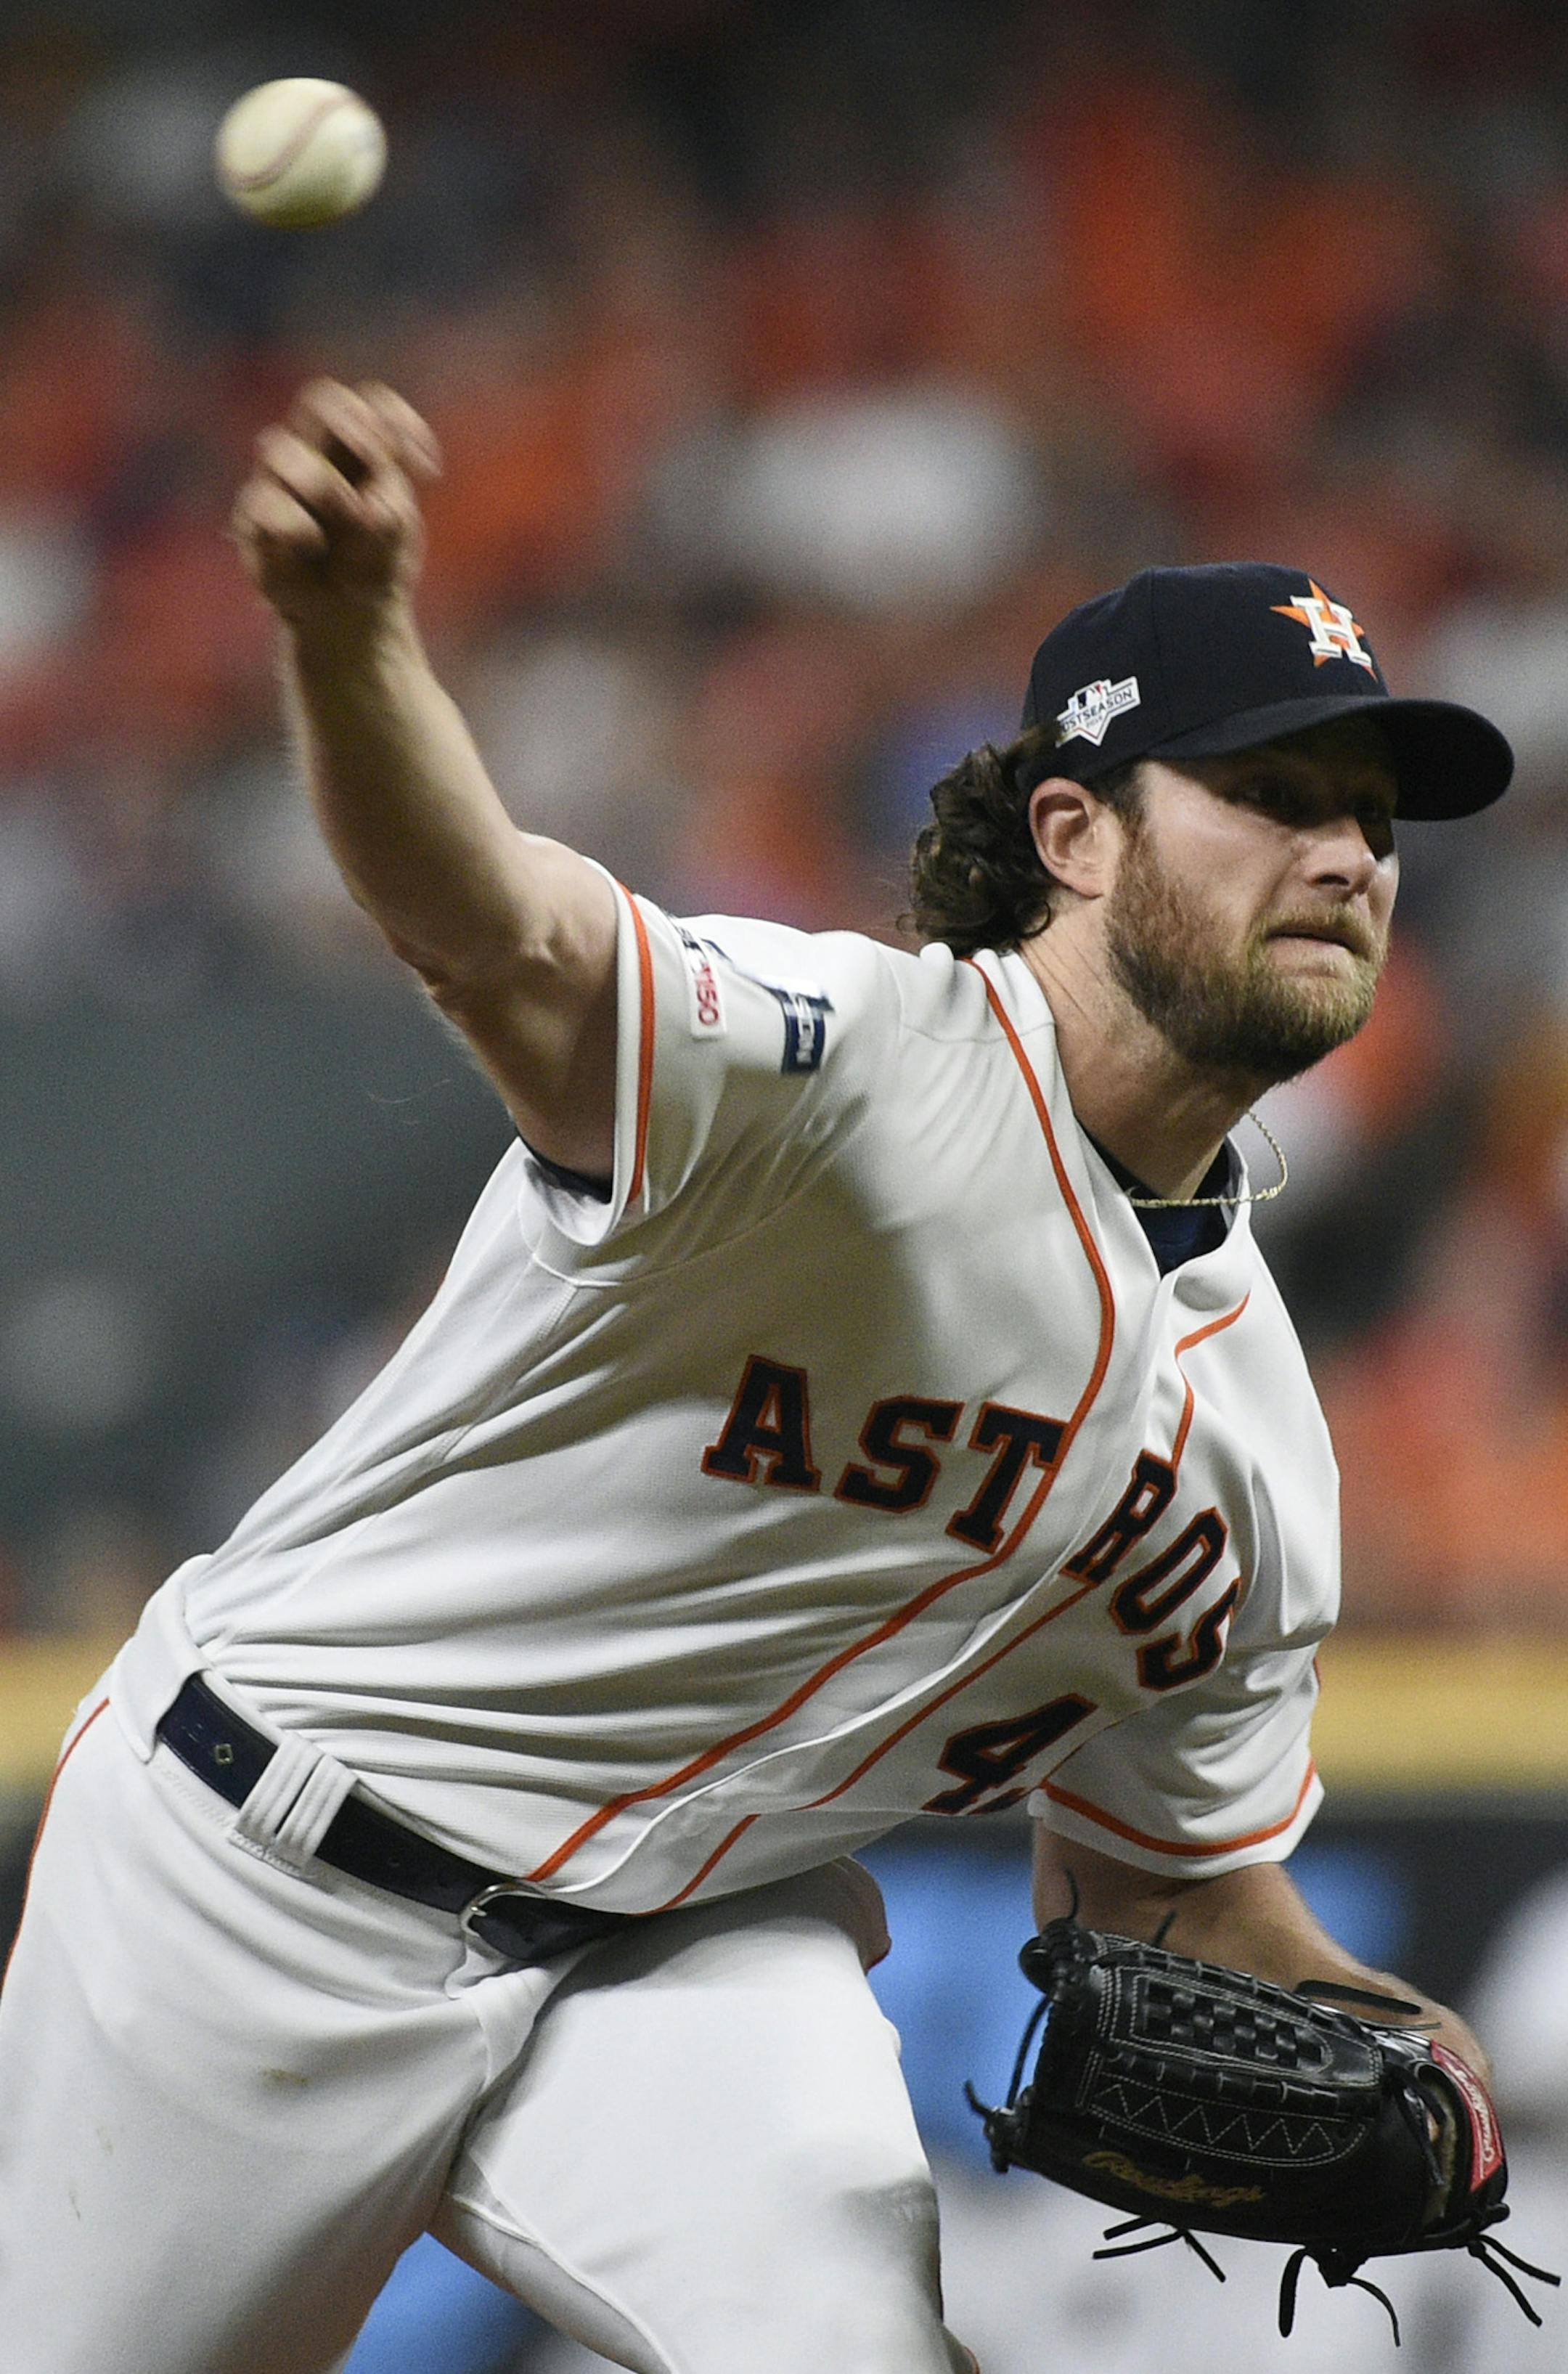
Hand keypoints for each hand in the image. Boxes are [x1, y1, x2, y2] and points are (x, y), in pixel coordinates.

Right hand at [230, 379, 441, 633]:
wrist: (349, 619)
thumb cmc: (374, 565)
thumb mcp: (396, 535)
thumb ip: (390, 507)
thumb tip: (366, 510)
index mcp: (358, 447)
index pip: (372, 403)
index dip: (398, 422)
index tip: (427, 473)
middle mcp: (313, 452)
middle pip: (319, 400)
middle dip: (352, 427)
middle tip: (377, 463)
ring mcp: (278, 482)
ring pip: (279, 447)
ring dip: (322, 482)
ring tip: (350, 516)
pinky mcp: (253, 521)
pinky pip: (261, 504)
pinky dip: (294, 524)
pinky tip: (312, 543)